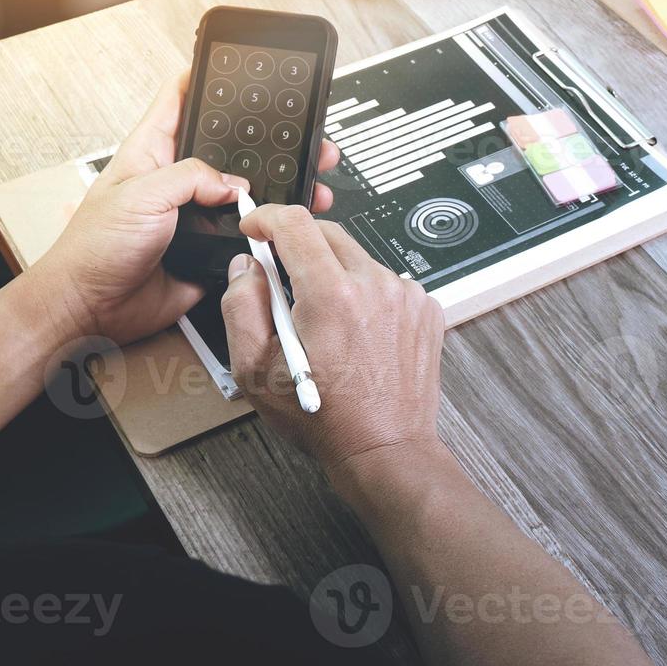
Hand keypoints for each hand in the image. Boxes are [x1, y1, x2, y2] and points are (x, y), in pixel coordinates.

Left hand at [30, 74, 340, 345]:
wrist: (93, 309)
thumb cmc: (93, 250)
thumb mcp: (139, 195)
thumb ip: (191, 177)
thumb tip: (236, 182)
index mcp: (154, 153)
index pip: (181, 100)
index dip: (207, 78)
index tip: (239, 66)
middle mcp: (180, 181)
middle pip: (231, 147)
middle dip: (266, 139)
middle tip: (299, 133)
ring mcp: (198, 214)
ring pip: (248, 193)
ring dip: (277, 188)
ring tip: (307, 179)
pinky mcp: (213, 248)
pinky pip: (250, 236)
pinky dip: (270, 232)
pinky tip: (287, 224)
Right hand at [221, 206, 444, 474]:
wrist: (385, 447)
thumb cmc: (325, 417)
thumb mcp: (255, 370)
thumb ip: (241, 306)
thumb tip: (246, 267)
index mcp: (332, 295)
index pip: (296, 224)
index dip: (267, 218)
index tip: (256, 226)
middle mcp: (376, 286)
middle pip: (329, 234)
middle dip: (299, 248)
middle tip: (284, 284)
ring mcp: (406, 295)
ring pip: (359, 259)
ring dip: (335, 275)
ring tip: (325, 323)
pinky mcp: (425, 308)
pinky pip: (386, 282)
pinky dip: (366, 294)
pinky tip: (357, 332)